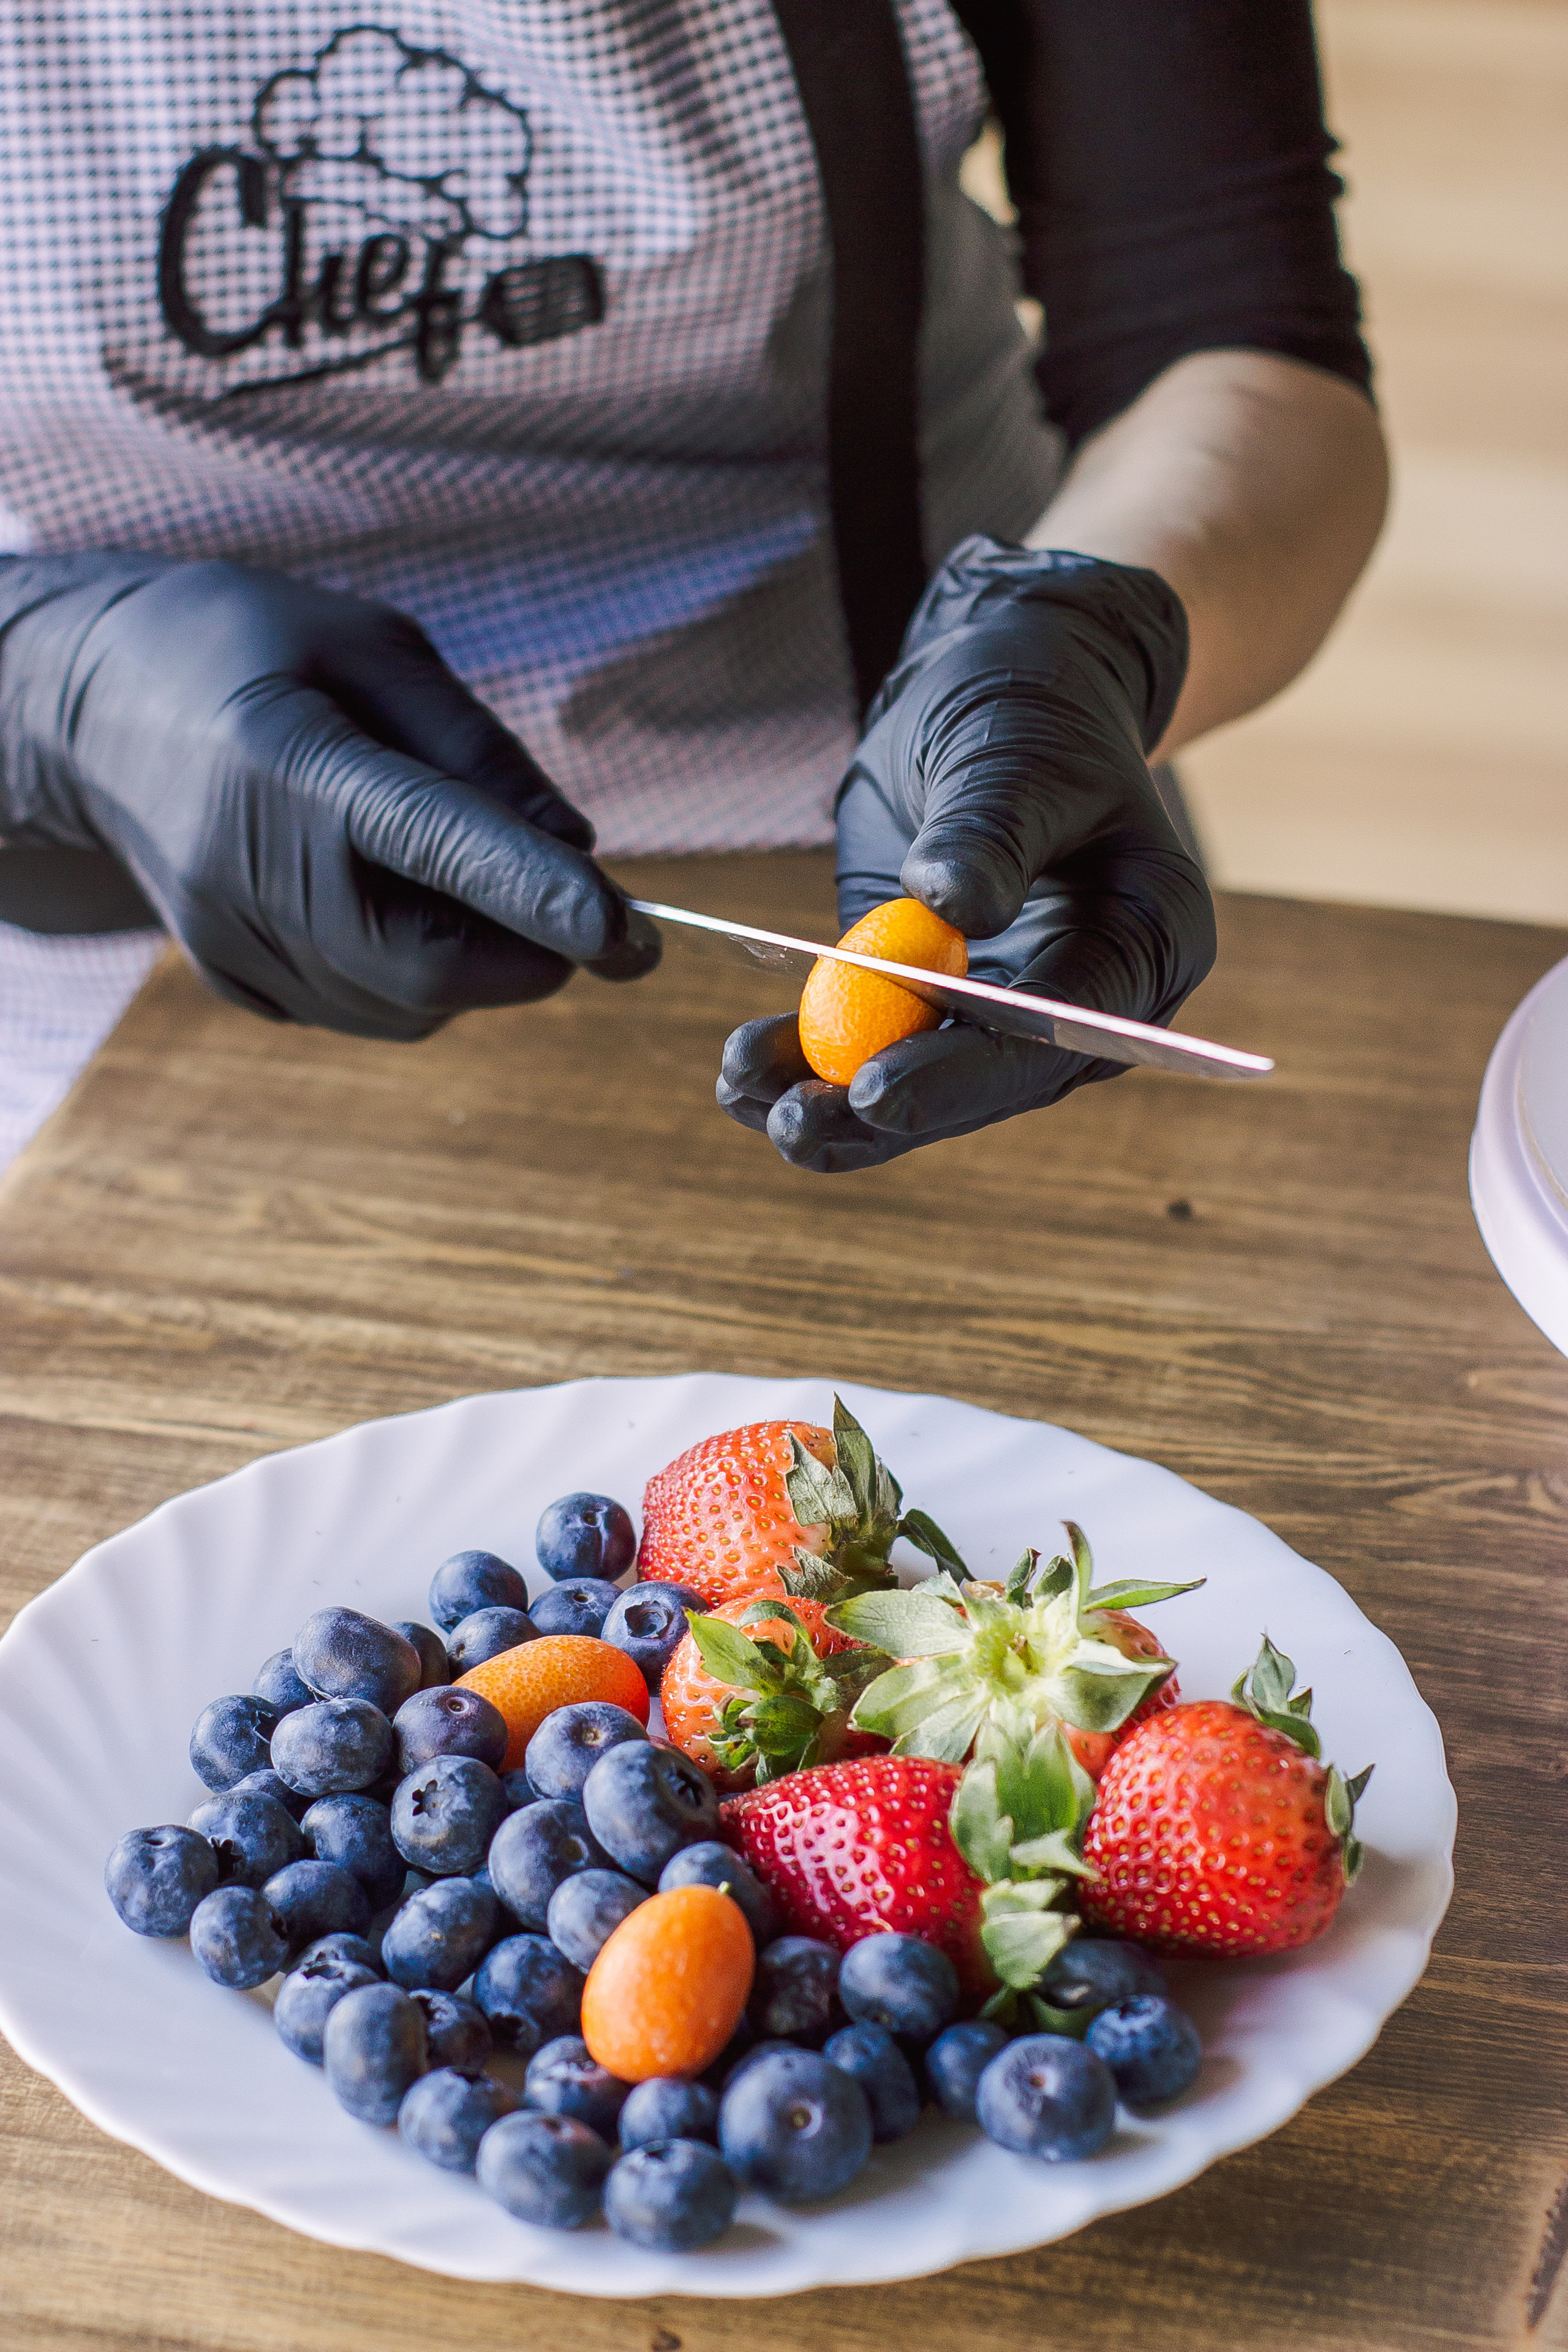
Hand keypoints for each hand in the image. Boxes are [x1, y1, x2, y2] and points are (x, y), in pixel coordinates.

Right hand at [0, 555, 656, 1036]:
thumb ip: (479, 752)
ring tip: (449, 866)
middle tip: (577, 900)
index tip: (629, 936)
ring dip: (475, 959)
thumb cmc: (246, 649)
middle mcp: (250, 873)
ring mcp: (234, 943)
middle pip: (430, 966)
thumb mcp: (374, 645)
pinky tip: (386, 893)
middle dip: (529, 946)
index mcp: (290, 763)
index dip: (539, 896)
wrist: (87, 707)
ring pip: (410, 1005)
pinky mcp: (236, 983)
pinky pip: (368, 1008)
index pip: (435, 845)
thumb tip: (576, 854)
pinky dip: (416, 971)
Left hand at [717, 537, 1215, 1171]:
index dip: (965, 1072)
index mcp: (1146, 941)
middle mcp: (1088, 1002)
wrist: (998, 693)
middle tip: (791, 1123)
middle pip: (989, 1086)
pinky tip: (745, 1075)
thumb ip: (990, 826)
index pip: (1057, 1032)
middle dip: (886, 1115)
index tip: (875, 1087)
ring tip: (742, 1094)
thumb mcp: (1010, 751)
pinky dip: (810, 1071)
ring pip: (927, 1092)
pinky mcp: (940, 1009)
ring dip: (834, 1108)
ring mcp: (1011, 1015)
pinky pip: (879, 1059)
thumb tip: (956, 904)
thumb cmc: (1027, 706)